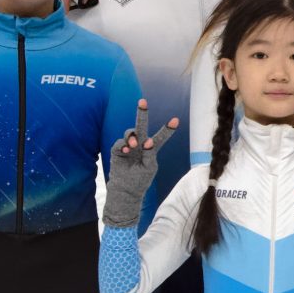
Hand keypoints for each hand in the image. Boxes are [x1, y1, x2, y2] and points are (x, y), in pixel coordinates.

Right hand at [102, 96, 170, 227]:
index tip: (176, 120)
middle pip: (141, 126)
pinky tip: (127, 151)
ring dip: (131, 136)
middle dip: (142, 113)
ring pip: (130, 133)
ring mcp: (128, 147)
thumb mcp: (150, 168)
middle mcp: (140, 145)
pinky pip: (119, 144)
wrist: (126, 190)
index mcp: (151, 149)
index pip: (161, 137)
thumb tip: (147, 140)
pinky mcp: (117, 151)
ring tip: (134, 145)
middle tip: (143, 101)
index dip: (168, 129)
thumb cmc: (140, 181)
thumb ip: (150, 154)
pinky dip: (123, 146)